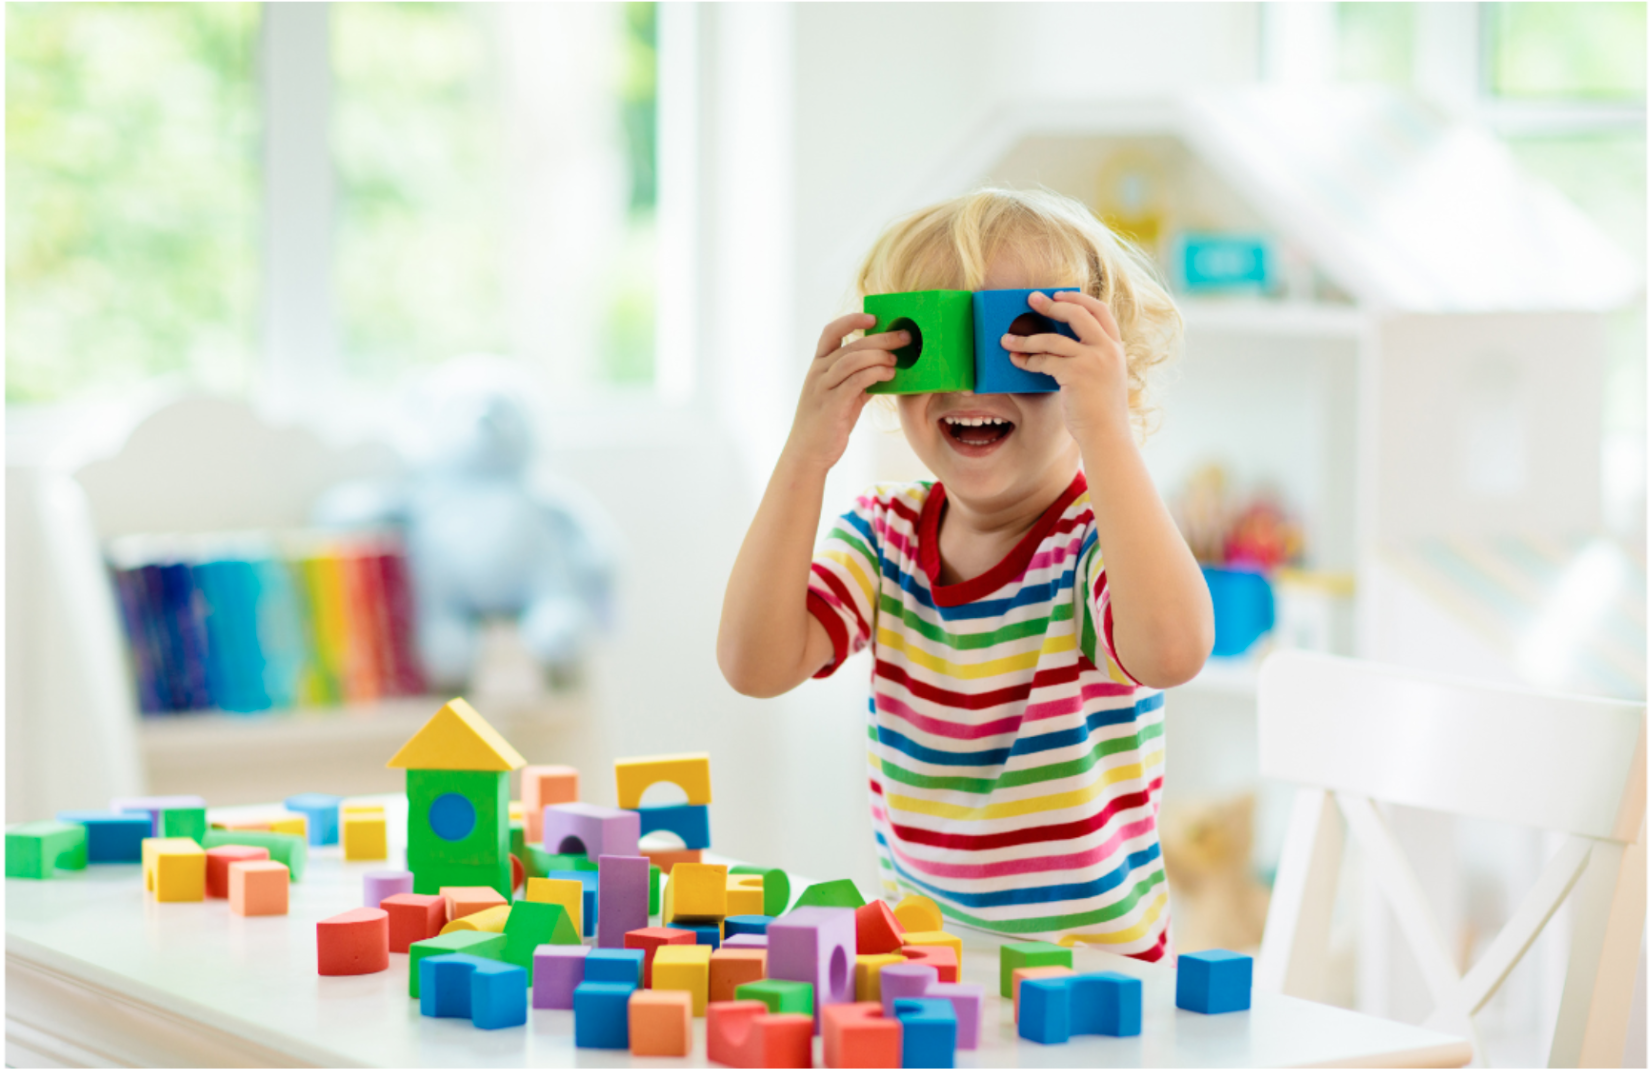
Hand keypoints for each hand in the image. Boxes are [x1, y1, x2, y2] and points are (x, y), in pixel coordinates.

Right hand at [782, 312, 901, 472]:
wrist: (808, 454)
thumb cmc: (827, 424)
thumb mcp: (843, 397)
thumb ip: (859, 380)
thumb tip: (885, 368)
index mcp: (819, 366)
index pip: (831, 332)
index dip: (851, 320)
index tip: (874, 317)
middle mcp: (818, 373)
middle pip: (850, 345)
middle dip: (880, 338)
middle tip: (904, 337)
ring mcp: (822, 388)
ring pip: (851, 360)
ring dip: (878, 356)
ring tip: (897, 360)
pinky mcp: (831, 405)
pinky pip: (854, 382)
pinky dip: (874, 374)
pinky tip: (889, 375)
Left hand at [1001, 291, 1130, 440]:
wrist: (1107, 435)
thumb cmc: (1100, 411)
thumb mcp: (1104, 377)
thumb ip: (1091, 357)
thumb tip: (1057, 343)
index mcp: (1116, 348)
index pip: (1100, 310)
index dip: (1079, 299)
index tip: (1060, 294)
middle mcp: (1108, 349)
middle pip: (1078, 314)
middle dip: (1052, 304)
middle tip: (1031, 299)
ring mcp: (1094, 360)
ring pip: (1054, 339)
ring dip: (1026, 339)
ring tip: (1007, 339)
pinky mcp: (1077, 373)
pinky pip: (1046, 360)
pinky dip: (1028, 360)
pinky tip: (1016, 361)